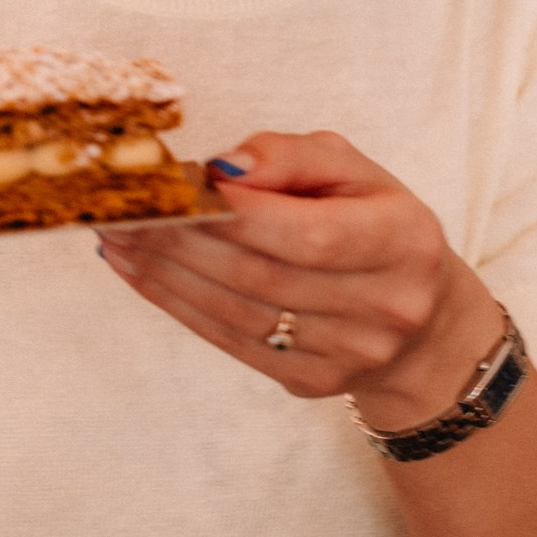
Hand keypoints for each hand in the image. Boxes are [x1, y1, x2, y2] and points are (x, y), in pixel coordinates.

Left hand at [98, 130, 503, 427]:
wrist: (420, 318)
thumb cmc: (373, 222)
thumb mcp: (349, 170)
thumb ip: (288, 156)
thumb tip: (223, 168)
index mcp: (403, 240)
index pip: (305, 232)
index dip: (231, 210)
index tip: (173, 185)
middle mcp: (384, 305)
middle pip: (260, 274)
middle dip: (180, 239)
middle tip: (121, 208)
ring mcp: (349, 353)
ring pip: (236, 312)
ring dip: (164, 272)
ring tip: (115, 236)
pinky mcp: (312, 381)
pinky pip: (229, 341)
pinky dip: (175, 303)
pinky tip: (138, 271)